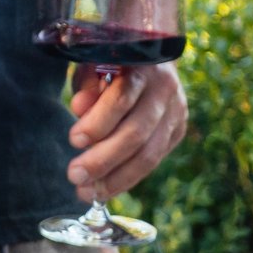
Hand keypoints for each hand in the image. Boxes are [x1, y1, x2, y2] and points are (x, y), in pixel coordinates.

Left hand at [65, 63, 188, 198]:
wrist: (151, 60)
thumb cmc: (112, 63)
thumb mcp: (94, 65)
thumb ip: (88, 87)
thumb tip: (79, 109)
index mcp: (142, 67)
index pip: (121, 99)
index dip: (97, 123)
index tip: (74, 140)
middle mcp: (165, 90)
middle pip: (136, 134)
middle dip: (102, 160)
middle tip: (75, 176)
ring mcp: (176, 112)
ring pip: (148, 156)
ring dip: (115, 179)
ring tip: (87, 192)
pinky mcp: (177, 131)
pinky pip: (152, 162)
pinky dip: (127, 178)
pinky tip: (106, 188)